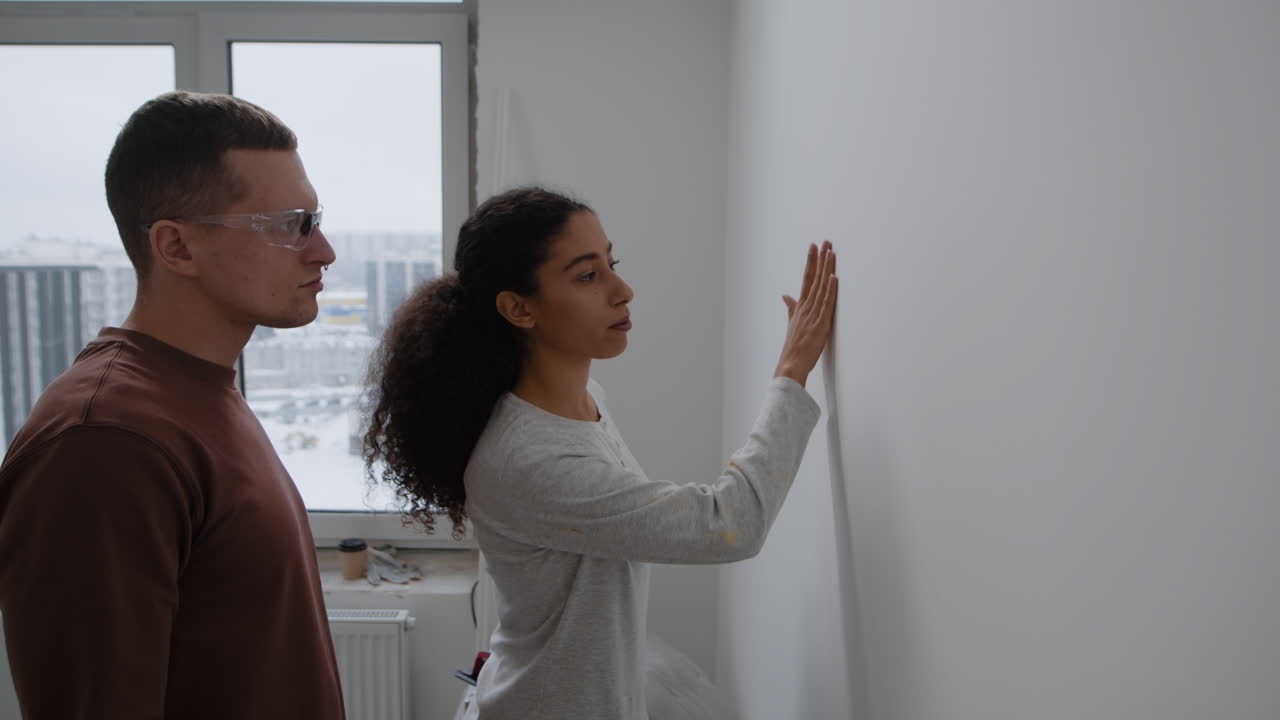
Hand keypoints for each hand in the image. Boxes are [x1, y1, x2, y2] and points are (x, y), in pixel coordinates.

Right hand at [774, 241, 837, 386]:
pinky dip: (830, 290)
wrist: (791, 364)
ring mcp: (813, 315)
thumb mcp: (791, 322)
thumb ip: (790, 307)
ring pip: (821, 287)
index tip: (813, 246)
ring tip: (830, 252)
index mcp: (800, 306)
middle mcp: (806, 307)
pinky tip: (834, 278)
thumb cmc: (793, 346)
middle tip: (825, 241)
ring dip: (826, 269)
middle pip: (813, 278)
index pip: (806, 278)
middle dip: (819, 259)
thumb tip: (785, 295)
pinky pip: (827, 304)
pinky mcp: (821, 324)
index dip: (810, 261)